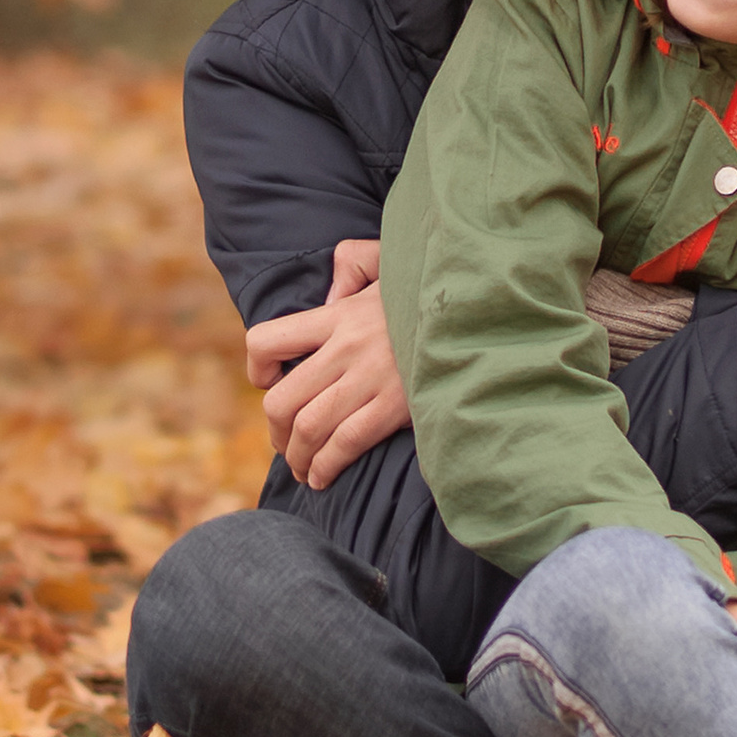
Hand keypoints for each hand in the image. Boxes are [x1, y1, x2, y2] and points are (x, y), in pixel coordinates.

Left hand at [247, 243, 409, 488]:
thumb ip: (350, 265)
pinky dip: (326, 466)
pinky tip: (322, 476)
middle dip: (275, 430)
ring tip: (302, 467)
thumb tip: (330, 296)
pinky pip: (346, 443)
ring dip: (297, 456)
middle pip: (282, 401)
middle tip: (284, 442)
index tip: (269, 382)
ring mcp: (371, 379)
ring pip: (309, 428)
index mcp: (338, 315)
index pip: (267, 341)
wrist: (478, 311)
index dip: (258, 368)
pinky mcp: (396, 406)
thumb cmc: (429, 288)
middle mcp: (346, 348)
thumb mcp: (386, 260)